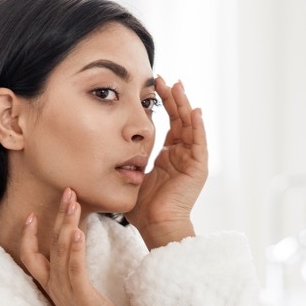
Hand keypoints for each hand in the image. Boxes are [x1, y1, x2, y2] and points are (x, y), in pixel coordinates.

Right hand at [20, 189, 132, 305]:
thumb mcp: (80, 291)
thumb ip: (74, 272)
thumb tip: (77, 251)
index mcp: (52, 285)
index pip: (30, 256)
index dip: (28, 235)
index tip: (31, 214)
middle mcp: (54, 285)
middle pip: (49, 244)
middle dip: (57, 216)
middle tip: (67, 192)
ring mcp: (66, 290)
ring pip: (61, 250)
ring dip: (67, 223)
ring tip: (73, 202)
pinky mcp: (81, 294)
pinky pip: (75, 267)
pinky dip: (75, 248)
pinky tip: (78, 232)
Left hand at [126, 77, 206, 247]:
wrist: (155, 225)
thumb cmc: (142, 208)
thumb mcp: (132, 176)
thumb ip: (126, 161)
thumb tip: (105, 149)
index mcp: (169, 157)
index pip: (169, 125)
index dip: (164, 105)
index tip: (154, 87)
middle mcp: (182, 156)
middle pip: (180, 120)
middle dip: (173, 99)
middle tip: (164, 79)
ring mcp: (192, 162)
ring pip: (190, 127)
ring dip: (185, 106)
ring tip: (178, 87)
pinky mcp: (198, 169)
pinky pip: (200, 143)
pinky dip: (198, 127)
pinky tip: (194, 110)